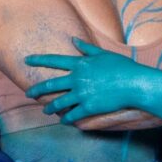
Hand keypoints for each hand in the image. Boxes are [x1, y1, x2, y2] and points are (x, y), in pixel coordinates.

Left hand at [24, 39, 146, 121]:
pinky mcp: (89, 107)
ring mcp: (82, 94)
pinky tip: (63, 121)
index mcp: (80, 64)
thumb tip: (73, 39)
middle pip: (50, 84)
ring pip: (59, 102)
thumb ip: (86, 48)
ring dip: (50, 108)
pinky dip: (67, 119)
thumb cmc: (122, 67)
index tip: (26, 60)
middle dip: (37, 90)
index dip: (39, 60)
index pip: (54, 60)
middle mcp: (77, 79)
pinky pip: (73, 115)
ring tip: (45, 111)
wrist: (134, 83)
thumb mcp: (103, 54)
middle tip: (28, 93)